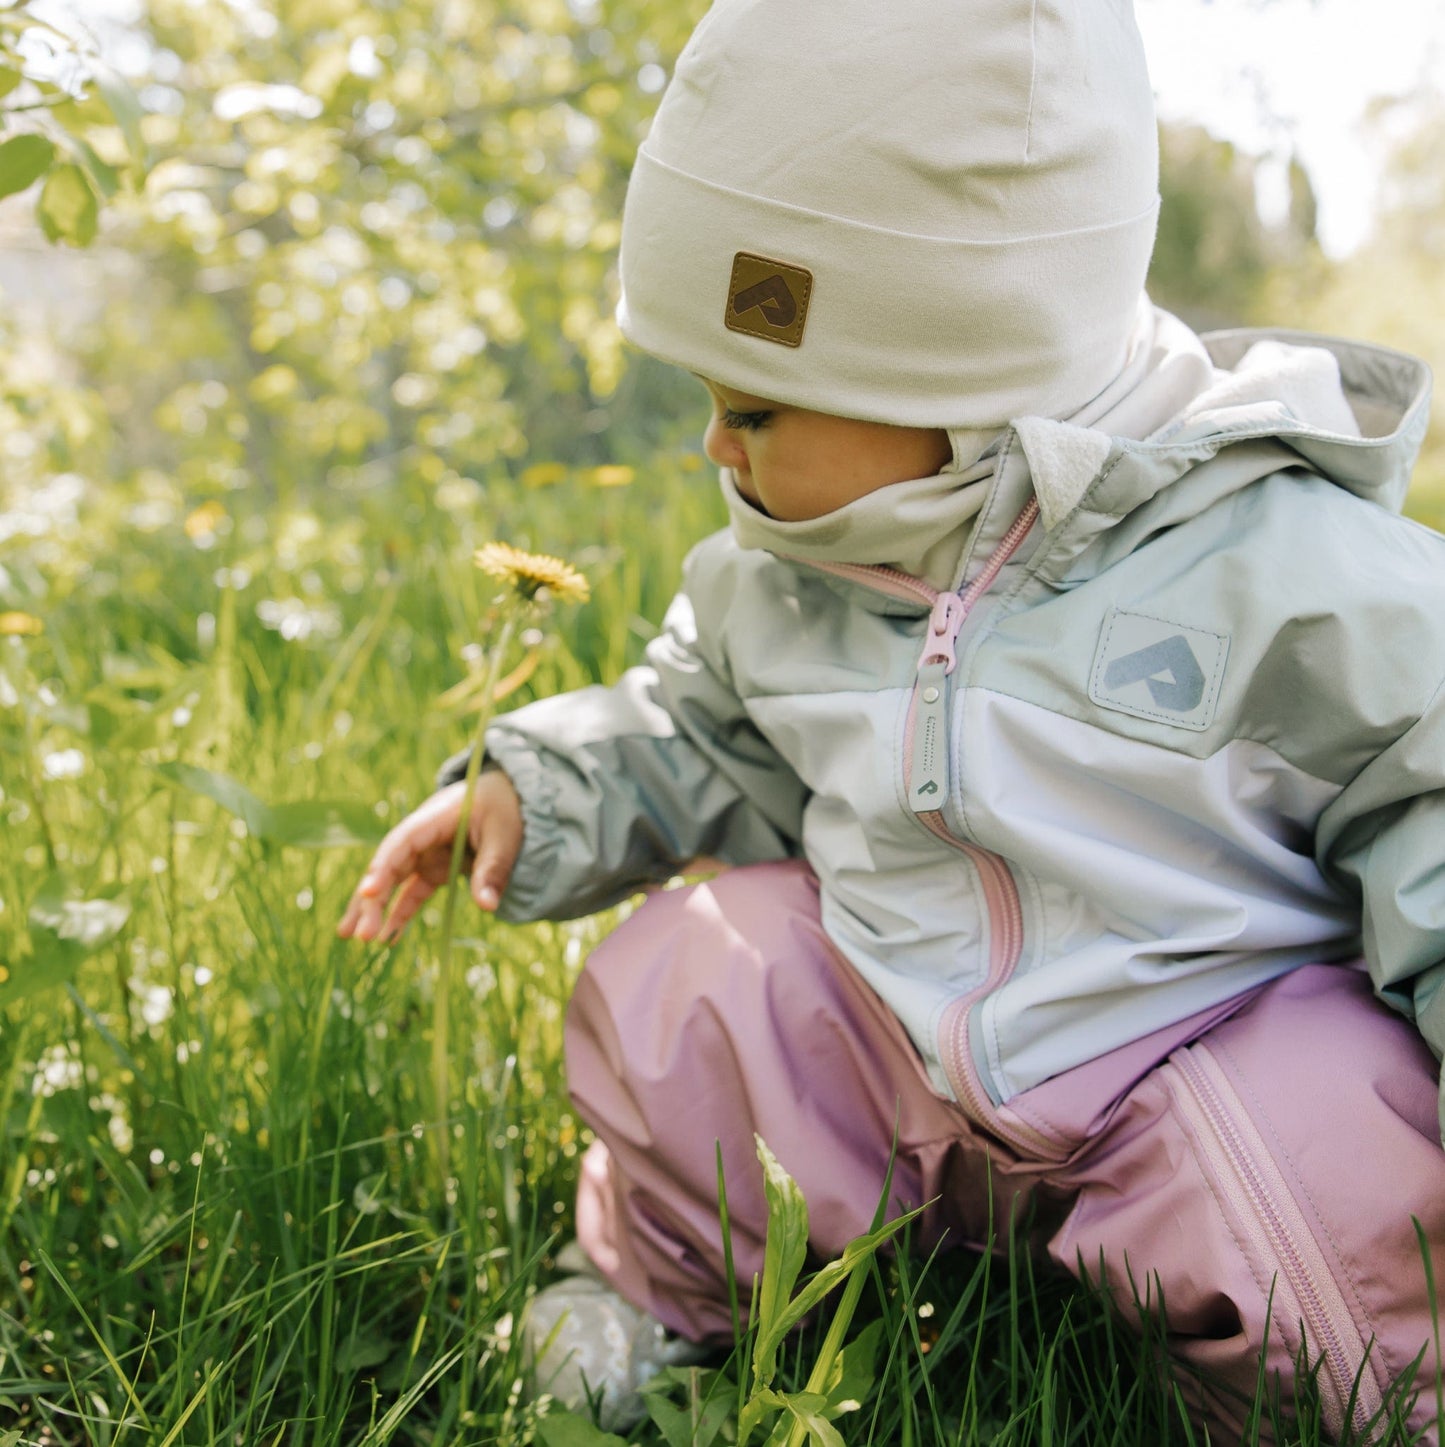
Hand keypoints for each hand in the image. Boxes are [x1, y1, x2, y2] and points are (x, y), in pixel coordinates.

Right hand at [336, 772, 523, 942]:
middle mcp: (421, 837)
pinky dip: (400, 913)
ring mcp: (425, 854)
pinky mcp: (433, 869)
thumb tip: (487, 906)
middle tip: (360, 934)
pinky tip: (387, 938)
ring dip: (375, 909)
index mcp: (434, 818)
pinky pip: (411, 893)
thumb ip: (493, 869)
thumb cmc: (503, 809)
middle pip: (389, 866)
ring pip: (393, 882)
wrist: (505, 797)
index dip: (382, 866)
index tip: (368, 892)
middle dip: (372, 899)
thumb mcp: (504, 836)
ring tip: (352, 937)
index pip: (401, 843)